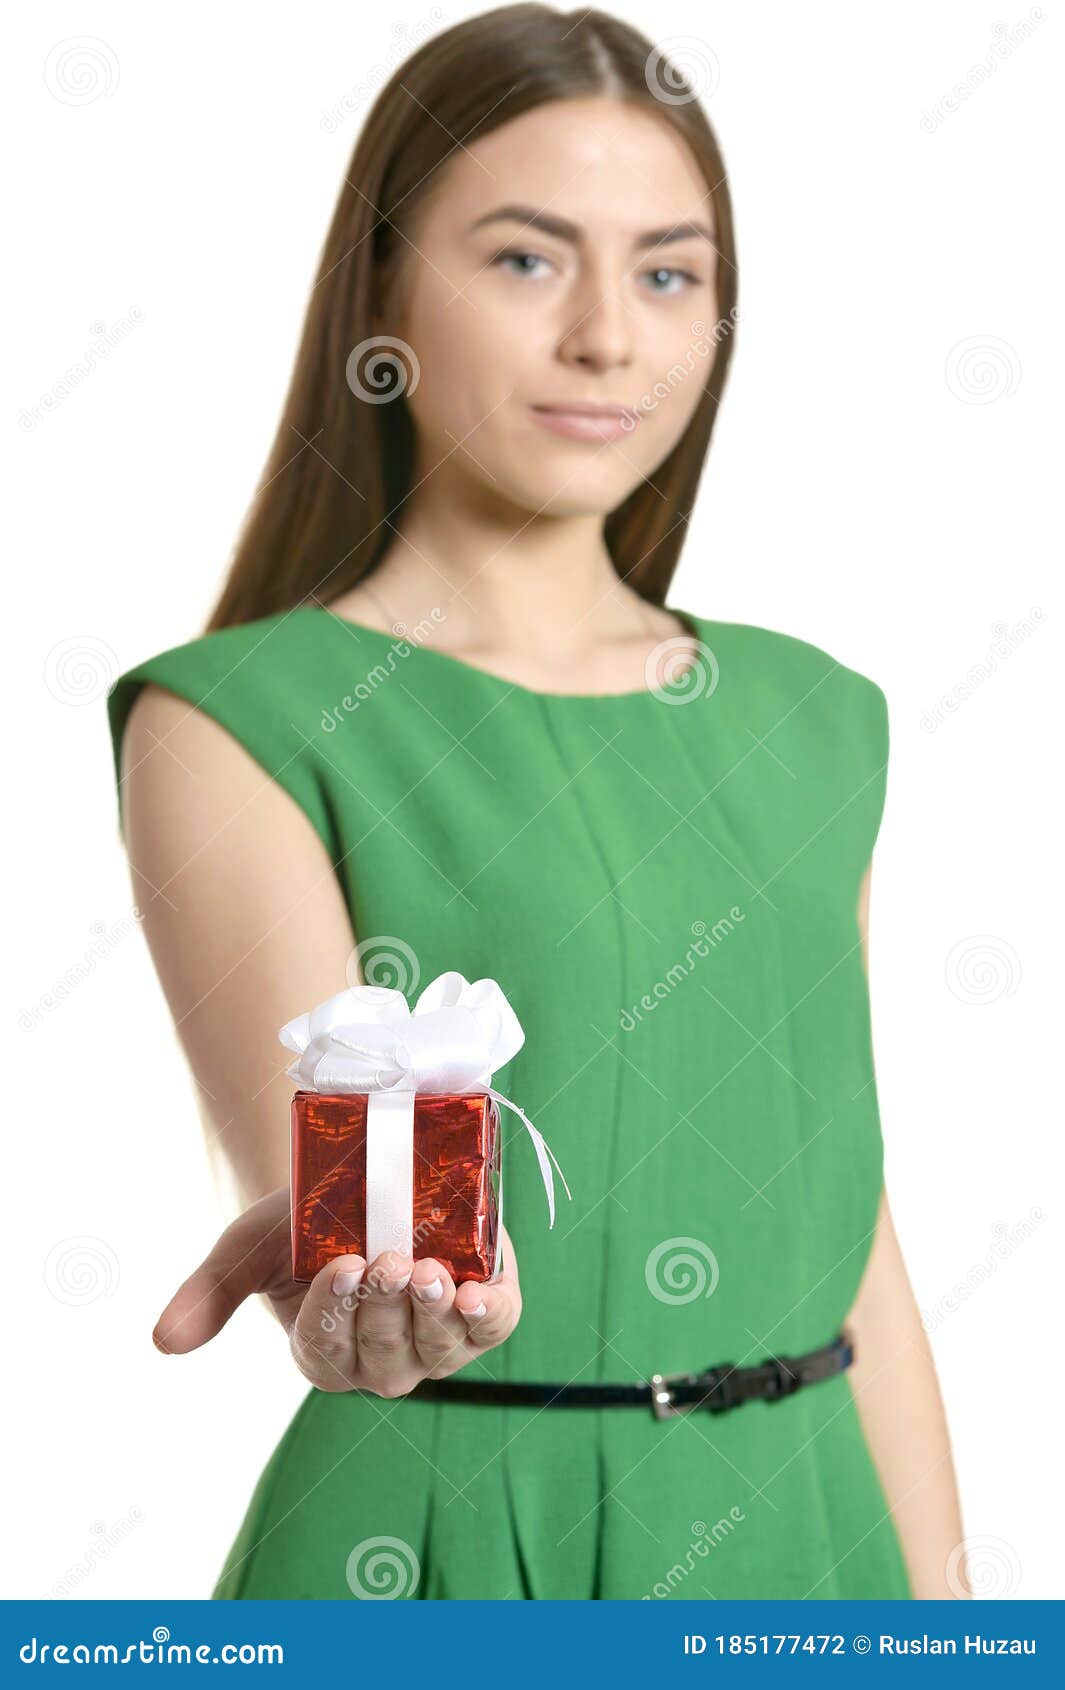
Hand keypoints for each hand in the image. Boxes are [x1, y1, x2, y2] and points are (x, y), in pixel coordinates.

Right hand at [151, 1186, 521, 1395]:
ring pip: (437, 1347)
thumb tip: (162, 1342)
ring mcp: (436, 1343)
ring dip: (433, 1312)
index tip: (337, 1262)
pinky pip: (492, 1328)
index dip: (333, 1310)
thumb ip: (210, 1292)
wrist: (364, 1173)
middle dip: (384, 1306)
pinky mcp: (483, 1311)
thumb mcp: (248, 1248)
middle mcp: (381, 1362)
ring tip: (429, 1271)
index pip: (325, 1347)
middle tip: (384, 1258)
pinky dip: (487, 1316)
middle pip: (384, 1353)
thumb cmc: (299, 1220)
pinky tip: (475, 1294)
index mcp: (323, 1354)